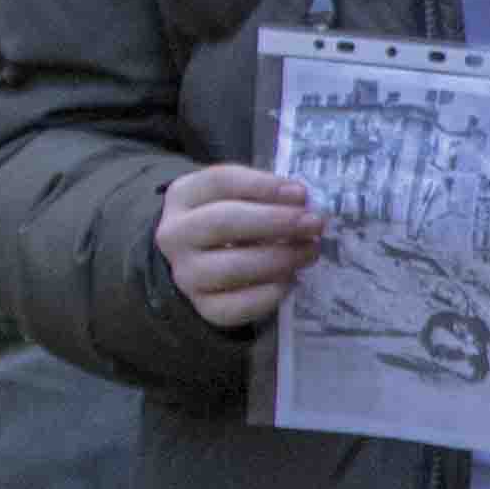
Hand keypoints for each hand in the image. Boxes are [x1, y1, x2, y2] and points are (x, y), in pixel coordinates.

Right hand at [154, 164, 321, 331]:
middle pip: (223, 222)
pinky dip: (270, 294)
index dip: (262, 185)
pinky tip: (292, 281)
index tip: (301, 193)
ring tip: (310, 251)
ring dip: (280, 258)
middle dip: (276, 222)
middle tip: (313, 223)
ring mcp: (186, 273)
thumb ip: (266, 195)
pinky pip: (238, 306)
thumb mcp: (239, 197)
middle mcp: (176, 234)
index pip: (219, 182)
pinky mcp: (203, 306)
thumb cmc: (231, 221)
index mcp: (183, 196)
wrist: (205, 263)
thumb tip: (303, 201)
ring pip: (232, 267)